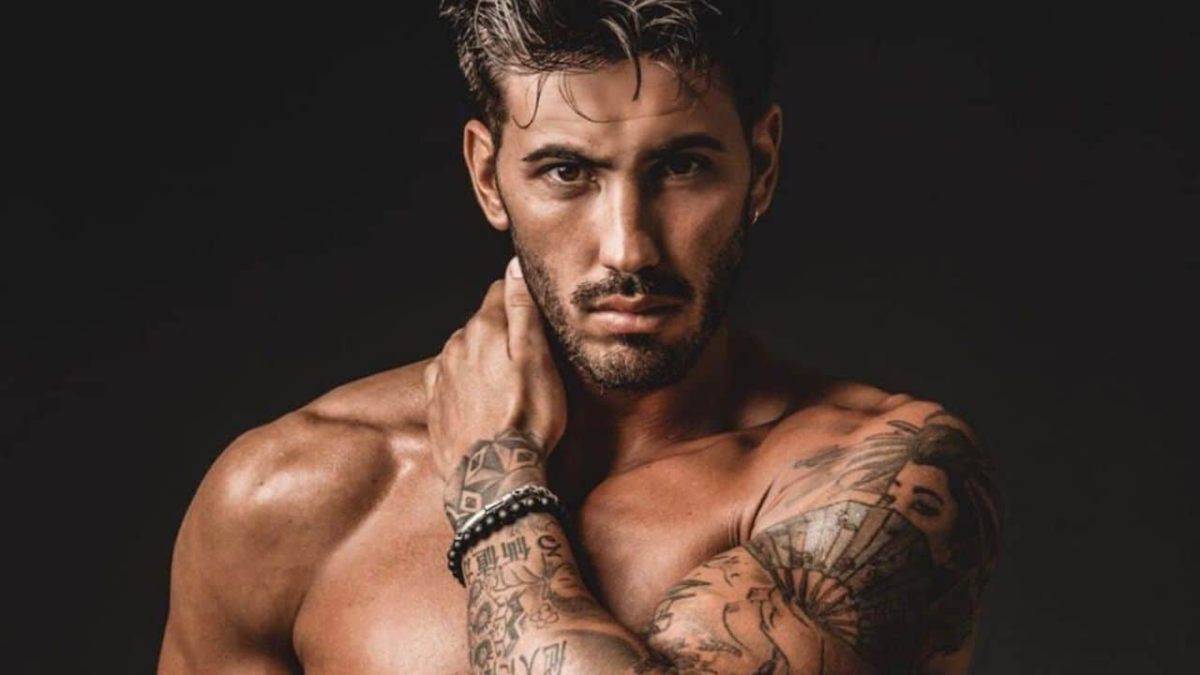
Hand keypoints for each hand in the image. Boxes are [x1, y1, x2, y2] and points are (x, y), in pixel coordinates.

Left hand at [425, 257, 566, 529]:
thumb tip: (514, 267)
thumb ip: (523, 310)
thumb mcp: (537, 359)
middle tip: (528, 357)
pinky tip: (481, 398)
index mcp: (483, 329)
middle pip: (482, 324)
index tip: (535, 315)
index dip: (519, 300)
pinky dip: (465, 383)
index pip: (499, 292)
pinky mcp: (435, 405)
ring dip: (483, 359)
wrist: (493, 477)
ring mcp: (441, 376)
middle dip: (501, 332)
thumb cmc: (526, 418)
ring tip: (507, 384)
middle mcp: (455, 346)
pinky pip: (450, 380)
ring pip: (465, 351)